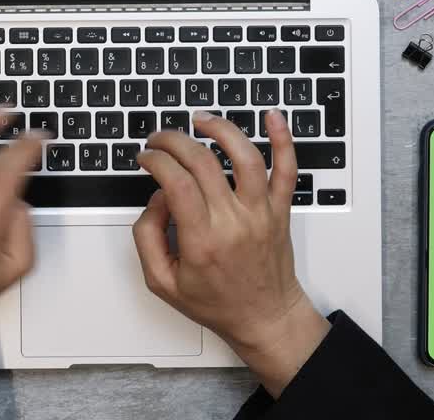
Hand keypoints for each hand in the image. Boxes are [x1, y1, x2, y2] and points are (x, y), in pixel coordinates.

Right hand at [133, 110, 329, 396]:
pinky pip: (287, 169)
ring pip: (245, 157)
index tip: (146, 158)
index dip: (155, 160)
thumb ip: (147, 238)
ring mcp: (260, 213)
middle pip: (203, 162)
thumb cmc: (218, 302)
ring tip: (201, 120)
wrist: (265, 317)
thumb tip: (156, 199)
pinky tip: (273, 116)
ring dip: (221, 130)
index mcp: (202, 241)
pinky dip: (283, 140)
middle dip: (173, 141)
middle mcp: (233, 222)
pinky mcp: (279, 209)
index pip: (176, 182)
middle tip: (159, 139)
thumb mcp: (162, 282)